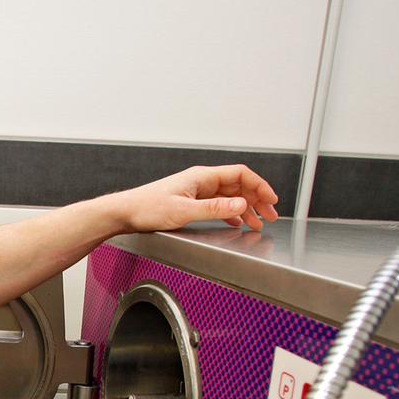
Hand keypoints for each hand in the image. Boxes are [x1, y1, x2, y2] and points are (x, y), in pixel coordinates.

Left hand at [105, 164, 278, 233]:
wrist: (126, 212)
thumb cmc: (148, 208)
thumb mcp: (184, 210)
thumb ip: (214, 208)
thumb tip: (241, 205)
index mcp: (202, 177)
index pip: (240, 175)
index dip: (259, 186)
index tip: (272, 200)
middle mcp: (201, 181)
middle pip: (238, 186)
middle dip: (257, 200)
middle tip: (271, 216)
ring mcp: (196, 191)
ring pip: (229, 196)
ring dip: (246, 209)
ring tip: (258, 223)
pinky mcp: (190, 201)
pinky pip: (218, 204)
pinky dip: (230, 213)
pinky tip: (236, 222)